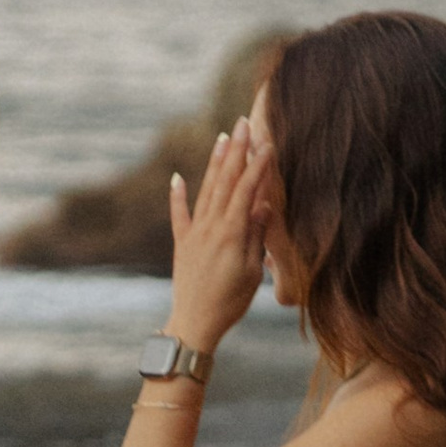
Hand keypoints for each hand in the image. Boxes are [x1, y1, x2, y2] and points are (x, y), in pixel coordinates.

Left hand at [166, 120, 271, 352]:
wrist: (194, 323)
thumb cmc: (230, 302)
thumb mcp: (252, 271)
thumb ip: (256, 236)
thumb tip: (264, 205)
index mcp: (231, 233)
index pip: (247, 190)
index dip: (258, 165)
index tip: (268, 143)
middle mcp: (210, 227)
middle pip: (225, 182)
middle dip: (236, 151)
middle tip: (244, 124)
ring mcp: (194, 233)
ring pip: (205, 191)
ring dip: (215, 163)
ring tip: (223, 139)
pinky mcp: (182, 244)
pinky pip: (179, 214)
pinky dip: (177, 195)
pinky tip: (177, 177)